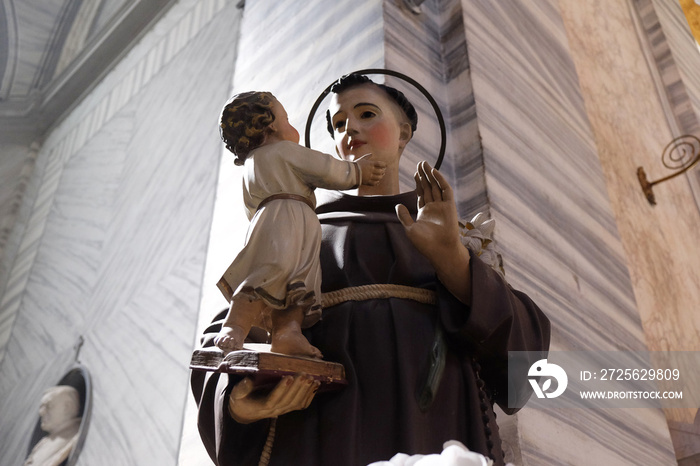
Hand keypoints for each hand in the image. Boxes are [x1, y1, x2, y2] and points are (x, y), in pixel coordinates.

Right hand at [228, 374, 318, 423]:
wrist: (246, 412)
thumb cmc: (242, 399)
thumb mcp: (237, 393)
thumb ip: (242, 388)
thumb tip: (249, 380)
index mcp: (261, 406)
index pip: (273, 399)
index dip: (281, 389)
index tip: (288, 377)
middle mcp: (274, 410)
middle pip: (288, 401)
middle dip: (297, 387)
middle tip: (304, 374)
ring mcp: (283, 410)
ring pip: (296, 403)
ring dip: (305, 390)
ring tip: (311, 378)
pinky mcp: (288, 408)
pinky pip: (301, 405)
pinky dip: (310, 395)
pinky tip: (316, 384)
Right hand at [355, 154, 385, 185]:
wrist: (350, 172)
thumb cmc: (356, 165)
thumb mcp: (362, 159)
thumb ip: (367, 157)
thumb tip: (371, 154)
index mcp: (371, 164)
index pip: (381, 164)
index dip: (384, 165)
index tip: (385, 166)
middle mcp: (371, 170)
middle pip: (381, 171)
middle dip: (383, 171)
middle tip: (383, 171)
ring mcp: (369, 177)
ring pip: (379, 178)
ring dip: (381, 177)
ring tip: (381, 176)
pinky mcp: (367, 182)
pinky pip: (374, 183)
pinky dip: (377, 182)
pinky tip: (377, 181)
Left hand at [396, 161, 470, 302]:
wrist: (440, 250)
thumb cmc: (425, 244)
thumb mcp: (410, 229)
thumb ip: (403, 216)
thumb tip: (397, 205)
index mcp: (424, 212)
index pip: (421, 194)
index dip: (418, 183)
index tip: (415, 173)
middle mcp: (434, 207)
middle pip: (429, 187)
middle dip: (424, 175)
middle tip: (420, 163)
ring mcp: (442, 206)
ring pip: (436, 186)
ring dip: (430, 175)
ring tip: (425, 164)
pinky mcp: (450, 206)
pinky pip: (445, 190)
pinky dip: (440, 181)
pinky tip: (433, 172)